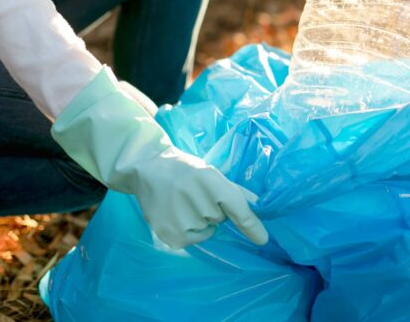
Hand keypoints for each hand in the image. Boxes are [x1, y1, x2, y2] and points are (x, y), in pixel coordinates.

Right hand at [132, 147, 267, 247]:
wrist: (147, 169)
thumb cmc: (185, 170)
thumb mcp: (210, 172)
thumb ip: (234, 190)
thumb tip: (259, 204)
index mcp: (210, 180)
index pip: (237, 208)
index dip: (251, 225)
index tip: (262, 239)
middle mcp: (197, 200)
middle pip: (220, 219)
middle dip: (212, 211)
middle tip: (193, 195)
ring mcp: (181, 219)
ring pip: (205, 231)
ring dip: (198, 222)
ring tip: (180, 203)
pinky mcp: (169, 234)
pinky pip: (190, 241)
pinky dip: (186, 232)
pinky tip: (174, 215)